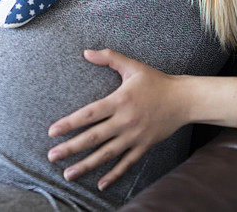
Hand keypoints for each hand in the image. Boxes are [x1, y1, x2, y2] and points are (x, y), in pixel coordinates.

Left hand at [47, 49, 187, 190]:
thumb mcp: (133, 66)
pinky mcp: (144, 146)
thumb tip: (86, 52)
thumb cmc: (156, 81)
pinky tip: (100, 184)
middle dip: (71, 148)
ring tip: (68, 174)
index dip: (69, 123)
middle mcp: (125, 121)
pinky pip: (127, 163)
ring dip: (86, 165)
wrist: (184, 99)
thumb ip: (109, 57)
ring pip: (106, 154)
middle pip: (93, 137)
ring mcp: (134, 136)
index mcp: (119, 101)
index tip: (52, 132)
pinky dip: (114, 175)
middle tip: (52, 156)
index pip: (89, 114)